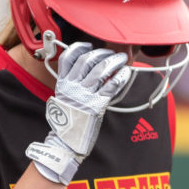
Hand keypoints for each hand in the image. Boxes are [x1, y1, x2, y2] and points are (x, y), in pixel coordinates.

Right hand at [26, 42, 130, 183]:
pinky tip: (126, 72)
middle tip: (110, 53)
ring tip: (121, 59)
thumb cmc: (66, 122)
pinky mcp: (97, 105)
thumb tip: (84, 72)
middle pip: (88, 60)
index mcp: (63, 83)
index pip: (68, 57)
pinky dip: (120, 77)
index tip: (88, 46)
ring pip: (101, 70)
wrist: (66, 142)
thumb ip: (71, 84)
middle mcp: (73, 86)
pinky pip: (112, 86)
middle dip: (102, 53)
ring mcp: (85, 95)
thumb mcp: (63, 98)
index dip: (79, 48)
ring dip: (113, 61)